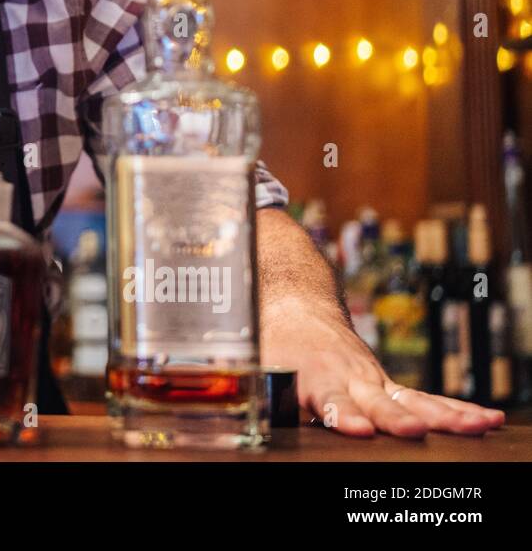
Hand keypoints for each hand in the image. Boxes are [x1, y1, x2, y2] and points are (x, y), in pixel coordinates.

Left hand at [262, 297, 504, 437]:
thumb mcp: (257, 362)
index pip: (327, 398)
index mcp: (311, 374)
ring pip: (411, 399)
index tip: (354, 427)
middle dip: (395, 419)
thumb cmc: (272, 340)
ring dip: (443, 416)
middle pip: (376, 402)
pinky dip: (456, 410)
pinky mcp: (387, 383)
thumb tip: (246, 408)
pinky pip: (425, 398)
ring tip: (475, 428)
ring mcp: (372, 379)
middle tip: (413, 431)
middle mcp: (349, 376)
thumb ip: (260, 389)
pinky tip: (486, 421)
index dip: (339, 413)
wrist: (295, 301)